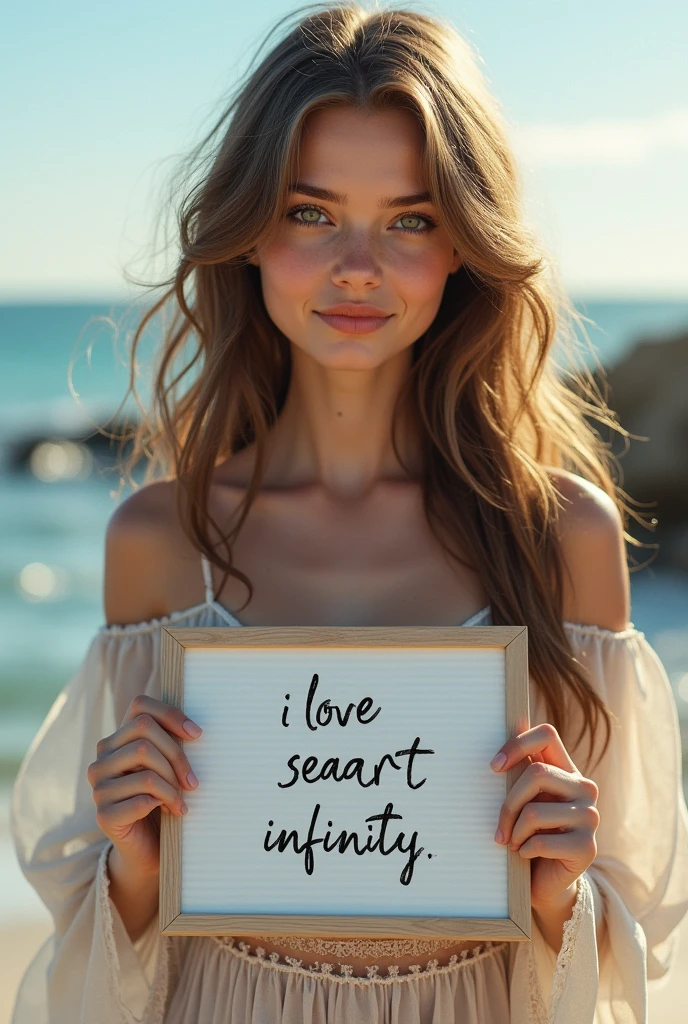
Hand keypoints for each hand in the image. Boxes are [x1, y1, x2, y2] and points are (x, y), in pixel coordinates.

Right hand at [87, 695, 202, 875]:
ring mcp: (99, 788)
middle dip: (177, 758)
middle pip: (145, 736)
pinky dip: (164, 804)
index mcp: (116, 741)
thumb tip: (195, 729)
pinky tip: (172, 812)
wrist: (149, 847)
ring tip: (182, 801)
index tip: (197, 735)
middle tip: (193, 782)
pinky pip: (142, 800)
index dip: (171, 715)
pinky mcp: (104, 815)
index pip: (140, 707)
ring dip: (173, 787)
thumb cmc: (162, 799)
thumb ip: (170, 741)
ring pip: (147, 771)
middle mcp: (102, 760)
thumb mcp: (167, 765)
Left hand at [490, 722, 599, 909]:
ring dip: (514, 832)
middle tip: (498, 827)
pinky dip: (525, 850)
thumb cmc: (529, 832)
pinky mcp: (588, 847)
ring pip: (535, 812)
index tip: (494, 767)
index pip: (547, 734)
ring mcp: (590, 817)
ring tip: (513, 843)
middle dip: (508, 803)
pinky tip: (527, 855)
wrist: (546, 881)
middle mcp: (584, 788)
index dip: (518, 744)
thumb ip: (524, 764)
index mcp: (567, 770)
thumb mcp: (524, 796)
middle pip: (536, 773)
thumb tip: (517, 717)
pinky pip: (541, 842)